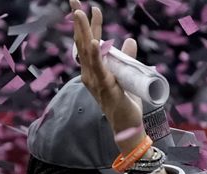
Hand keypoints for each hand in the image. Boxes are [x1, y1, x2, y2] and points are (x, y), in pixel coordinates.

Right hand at [70, 0, 146, 153]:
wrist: (128, 127)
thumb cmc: (125, 103)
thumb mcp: (127, 75)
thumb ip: (127, 58)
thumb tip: (130, 40)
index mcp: (93, 70)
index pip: (89, 43)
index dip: (89, 25)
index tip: (89, 7)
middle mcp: (90, 74)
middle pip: (83, 43)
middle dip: (79, 22)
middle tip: (76, 1)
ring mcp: (96, 81)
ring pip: (88, 52)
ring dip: (85, 32)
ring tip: (81, 14)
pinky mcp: (106, 88)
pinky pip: (100, 70)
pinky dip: (96, 55)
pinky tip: (95, 42)